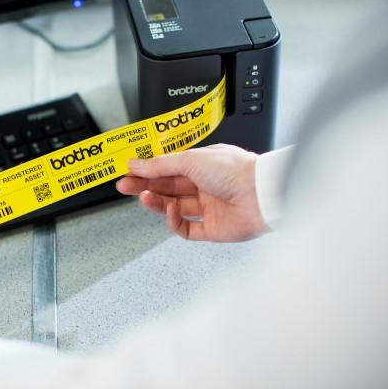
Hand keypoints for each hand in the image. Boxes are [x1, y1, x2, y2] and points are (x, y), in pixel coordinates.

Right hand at [116, 144, 267, 241]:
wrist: (262, 195)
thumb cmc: (236, 170)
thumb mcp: (191, 159)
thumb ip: (161, 164)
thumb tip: (138, 163)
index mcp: (203, 164)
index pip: (168, 168)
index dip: (147, 170)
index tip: (129, 171)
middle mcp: (206, 185)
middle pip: (168, 188)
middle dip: (145, 186)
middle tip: (125, 186)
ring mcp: (209, 208)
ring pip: (174, 207)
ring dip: (157, 203)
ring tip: (146, 198)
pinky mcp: (212, 229)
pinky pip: (187, 229)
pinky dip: (175, 222)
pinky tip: (171, 213)